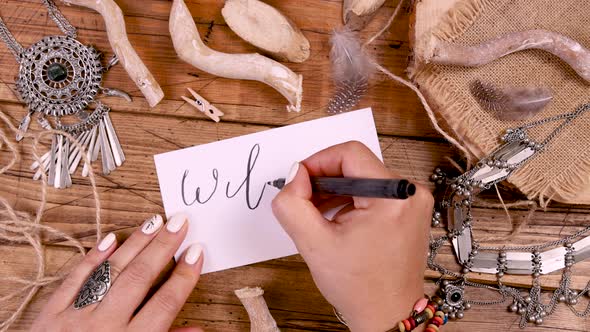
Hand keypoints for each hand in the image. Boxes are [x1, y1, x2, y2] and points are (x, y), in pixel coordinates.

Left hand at [32, 214, 203, 331]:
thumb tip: (198, 330)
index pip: (165, 302)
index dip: (185, 275)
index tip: (197, 252)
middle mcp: (106, 327)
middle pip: (141, 278)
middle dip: (164, 247)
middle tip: (181, 222)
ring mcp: (76, 319)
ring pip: (111, 273)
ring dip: (135, 244)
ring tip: (154, 221)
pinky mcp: (51, 316)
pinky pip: (74, 280)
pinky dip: (92, 258)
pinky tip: (110, 238)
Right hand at [272, 141, 433, 331]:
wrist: (387, 315)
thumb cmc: (360, 287)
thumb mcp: (314, 244)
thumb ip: (293, 204)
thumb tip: (294, 175)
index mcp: (394, 197)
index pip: (349, 153)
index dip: (317, 162)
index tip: (300, 182)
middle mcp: (411, 194)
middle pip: (356, 165)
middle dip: (324, 181)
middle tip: (305, 204)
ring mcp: (413, 202)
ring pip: (363, 177)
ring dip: (336, 191)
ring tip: (319, 217)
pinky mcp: (409, 210)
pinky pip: (373, 191)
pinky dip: (350, 200)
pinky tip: (336, 221)